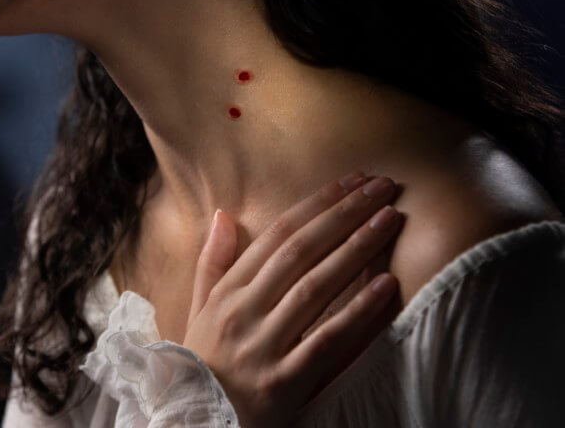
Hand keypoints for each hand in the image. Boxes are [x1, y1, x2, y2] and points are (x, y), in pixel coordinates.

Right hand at [182, 172, 402, 427]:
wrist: (197, 425)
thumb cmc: (202, 365)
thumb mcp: (197, 311)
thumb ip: (211, 263)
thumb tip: (222, 214)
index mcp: (227, 291)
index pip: (277, 234)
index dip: (318, 204)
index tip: (352, 182)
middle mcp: (244, 311)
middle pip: (301, 251)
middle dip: (345, 214)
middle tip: (383, 188)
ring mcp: (263, 346)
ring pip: (315, 287)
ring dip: (356, 249)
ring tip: (389, 221)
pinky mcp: (285, 382)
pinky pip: (327, 340)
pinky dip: (358, 312)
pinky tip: (386, 286)